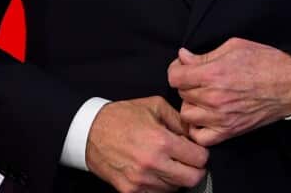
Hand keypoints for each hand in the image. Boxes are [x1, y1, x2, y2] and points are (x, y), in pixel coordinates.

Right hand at [85, 96, 207, 192]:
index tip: (197, 151)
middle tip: (188, 161)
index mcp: (162, 141)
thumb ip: (179, 120)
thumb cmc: (121, 116)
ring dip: (176, 178)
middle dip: (195, 169)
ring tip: (168, 164)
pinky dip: (160, 187)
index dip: (202, 154)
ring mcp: (140, 180)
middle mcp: (152, 163)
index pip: (199, 158)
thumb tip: (195, 134)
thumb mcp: (155, 106)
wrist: (88, 131)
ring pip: (175, 189)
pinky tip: (156, 173)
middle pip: (191, 179)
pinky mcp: (128, 190)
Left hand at [167, 37, 290, 145]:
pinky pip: (199, 136)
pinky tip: (206, 117)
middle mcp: (213, 97)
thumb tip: (183, 57)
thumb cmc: (266, 62)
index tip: (184, 68)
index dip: (177, 69)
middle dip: (188, 84)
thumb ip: (205, 55)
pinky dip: (198, 128)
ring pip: (186, 114)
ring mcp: (220, 117)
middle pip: (181, 94)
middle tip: (201, 80)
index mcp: (213, 73)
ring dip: (192, 105)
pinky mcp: (228, 131)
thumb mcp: (235, 47)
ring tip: (204, 98)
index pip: (175, 76)